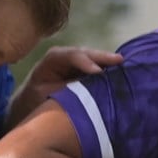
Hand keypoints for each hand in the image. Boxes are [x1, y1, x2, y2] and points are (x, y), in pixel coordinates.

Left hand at [9, 46, 123, 123]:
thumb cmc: (38, 101)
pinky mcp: (88, 69)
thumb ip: (66, 91)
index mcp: (53, 59)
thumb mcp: (48, 96)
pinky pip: (100, 66)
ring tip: (123, 65)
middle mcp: (67, 56)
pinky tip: (123, 72)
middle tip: (119, 61)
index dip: (84, 61)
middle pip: (86, 53)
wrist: (34, 104)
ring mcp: (78, 61)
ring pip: (95, 58)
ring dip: (109, 62)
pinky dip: (110, 70)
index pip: (69, 55)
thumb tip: (86, 91)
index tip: (97, 72)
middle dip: (102, 57)